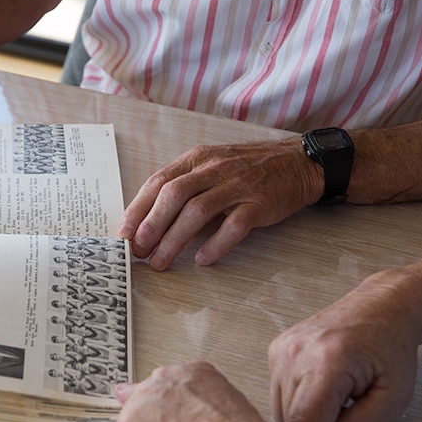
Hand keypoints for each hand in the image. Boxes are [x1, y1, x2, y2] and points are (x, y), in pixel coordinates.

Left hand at [117, 140, 321, 270]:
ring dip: (174, 239)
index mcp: (197, 159)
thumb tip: (147, 220)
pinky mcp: (260, 203)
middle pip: (174, 195)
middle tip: (138, 252)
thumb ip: (183, 186)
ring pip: (198, 211)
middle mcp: (214, 168)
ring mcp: (238, 185)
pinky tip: (202, 259)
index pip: (159, 182)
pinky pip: (235, 225)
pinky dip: (216, 243)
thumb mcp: (211, 167)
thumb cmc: (248, 169)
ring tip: (160, 262)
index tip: (123, 234)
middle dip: (151, 225)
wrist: (298, 163)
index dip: (138, 209)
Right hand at [268, 274, 420, 421]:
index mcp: (329, 361)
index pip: (305, 420)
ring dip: (303, 416)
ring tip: (335, 402)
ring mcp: (283, 348)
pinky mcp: (276, 348)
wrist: (380, 308)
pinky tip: (321, 389)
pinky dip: (296, 400)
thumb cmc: (390, 347)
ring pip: (278, 406)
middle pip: (288, 416)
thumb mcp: (395, 396)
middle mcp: (298, 351)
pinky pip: (277, 390)